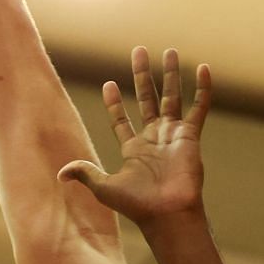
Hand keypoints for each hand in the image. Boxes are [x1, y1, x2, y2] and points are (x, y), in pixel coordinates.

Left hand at [61, 47, 211, 224]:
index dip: (114, 104)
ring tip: (168, 51)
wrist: (167, 213)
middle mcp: (153, 138)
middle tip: (138, 51)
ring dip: (170, 74)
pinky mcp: (190, 136)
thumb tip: (61, 173)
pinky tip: (202, 69)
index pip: (121, 120)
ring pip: (172, 97)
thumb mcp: (105, 187)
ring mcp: (173, 135)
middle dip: (141, 75)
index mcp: (133, 149)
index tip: (108, 84)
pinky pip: (199, 108)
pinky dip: (202, 89)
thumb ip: (86, 173)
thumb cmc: (137, 205)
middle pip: (146, 99)